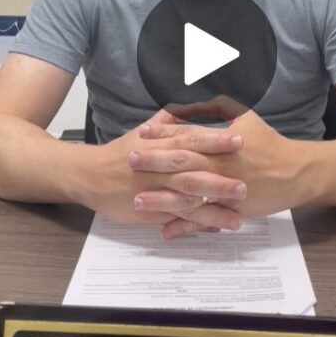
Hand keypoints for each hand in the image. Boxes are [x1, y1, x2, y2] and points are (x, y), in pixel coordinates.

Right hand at [80, 109, 246, 227]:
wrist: (90, 176)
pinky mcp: (150, 211)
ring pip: (187, 201)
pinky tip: (215, 227)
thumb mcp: (141, 132)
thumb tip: (184, 108)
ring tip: (238, 215)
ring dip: (212, 208)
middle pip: (192, 173)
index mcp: (159, 146)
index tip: (239, 140)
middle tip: (245, 184)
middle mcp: (158, 169)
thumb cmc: (118, 153)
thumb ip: (166, 121)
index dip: (215, 141)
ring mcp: (155, 192)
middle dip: (219, 179)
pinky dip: (195, 224)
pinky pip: (176, 218)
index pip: (191, 140)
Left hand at [134, 109, 314, 238]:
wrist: (297, 173)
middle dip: (155, 161)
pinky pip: (205, 219)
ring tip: (137, 200)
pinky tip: (164, 230)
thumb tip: (195, 105)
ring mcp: (226, 189)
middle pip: (184, 161)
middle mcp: (222, 164)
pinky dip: (185, 226)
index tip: (141, 134)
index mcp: (223, 141)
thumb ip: (218, 111)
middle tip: (130, 160)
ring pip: (190, 194)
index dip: (164, 134)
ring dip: (162, 198)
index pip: (189, 135)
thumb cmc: (269, 144)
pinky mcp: (232, 210)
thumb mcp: (245, 118)